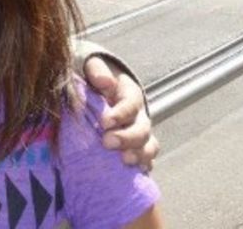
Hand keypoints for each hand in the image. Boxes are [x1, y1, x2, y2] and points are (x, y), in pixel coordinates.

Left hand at [84, 56, 160, 170]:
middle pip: (142, 129)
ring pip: (148, 146)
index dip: (121, 113)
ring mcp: (140, 134)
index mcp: (130, 95)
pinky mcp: (136, 149)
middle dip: (127, 138)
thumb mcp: (93, 68)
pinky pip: (146, 160)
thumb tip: (103, 80)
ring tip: (124, 161)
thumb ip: (97, 70)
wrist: (98, 92)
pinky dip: (143, 166)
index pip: (131, 104)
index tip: (104, 122)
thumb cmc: (94, 80)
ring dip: (139, 155)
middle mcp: (139, 116)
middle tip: (107, 142)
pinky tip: (135, 173)